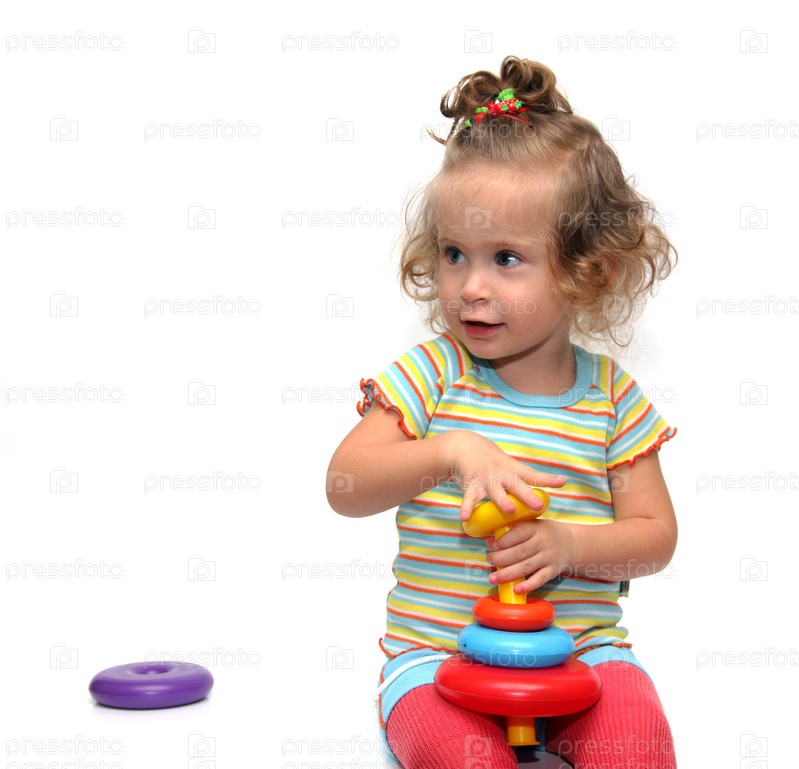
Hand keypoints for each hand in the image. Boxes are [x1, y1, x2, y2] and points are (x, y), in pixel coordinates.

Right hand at [445, 430, 565, 520]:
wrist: (466, 446)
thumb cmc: (493, 461)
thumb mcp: (510, 466)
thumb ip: (523, 481)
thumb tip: (543, 498)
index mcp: (513, 471)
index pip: (533, 475)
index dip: (548, 479)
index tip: (562, 482)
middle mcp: (502, 475)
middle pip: (517, 486)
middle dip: (527, 495)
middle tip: (537, 505)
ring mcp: (486, 480)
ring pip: (496, 492)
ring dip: (502, 501)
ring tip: (509, 509)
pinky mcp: (472, 485)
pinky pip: (469, 498)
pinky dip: (467, 508)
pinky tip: (465, 518)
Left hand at [485, 518, 574, 593]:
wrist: (571, 543)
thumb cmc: (544, 533)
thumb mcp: (531, 525)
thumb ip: (512, 531)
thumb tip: (489, 540)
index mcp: (536, 528)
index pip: (520, 533)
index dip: (505, 540)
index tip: (493, 545)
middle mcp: (543, 543)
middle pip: (520, 552)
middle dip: (501, 558)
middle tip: (489, 560)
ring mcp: (548, 558)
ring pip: (526, 567)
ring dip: (508, 574)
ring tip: (493, 578)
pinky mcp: (553, 571)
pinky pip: (539, 580)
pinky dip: (528, 586)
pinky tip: (516, 590)